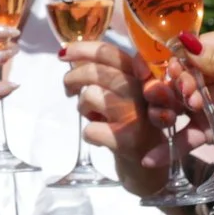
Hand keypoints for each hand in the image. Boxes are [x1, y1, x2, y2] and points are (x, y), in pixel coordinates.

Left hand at [62, 41, 213, 196]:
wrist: (151, 164)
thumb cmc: (132, 123)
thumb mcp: (124, 93)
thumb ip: (105, 73)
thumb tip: (70, 56)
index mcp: (142, 74)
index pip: (109, 53)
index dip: (82, 49)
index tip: (62, 53)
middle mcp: (143, 90)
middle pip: (96, 72)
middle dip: (73, 78)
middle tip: (68, 89)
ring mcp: (136, 115)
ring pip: (91, 96)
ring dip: (83, 108)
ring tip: (93, 116)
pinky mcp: (127, 139)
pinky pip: (90, 129)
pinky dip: (89, 134)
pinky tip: (101, 136)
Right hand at [189, 30, 213, 151]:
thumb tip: (182, 41)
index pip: (202, 46)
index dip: (185, 58)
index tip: (172, 71)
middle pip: (199, 71)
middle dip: (189, 82)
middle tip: (188, 93)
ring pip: (204, 93)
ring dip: (197, 99)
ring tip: (196, 105)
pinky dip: (211, 114)